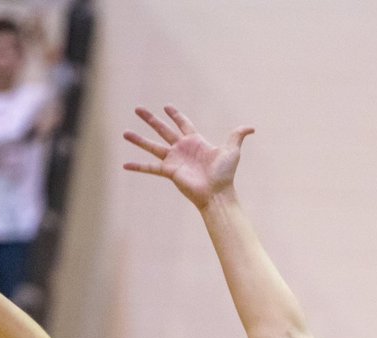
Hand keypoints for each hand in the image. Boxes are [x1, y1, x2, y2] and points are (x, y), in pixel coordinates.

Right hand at [123, 105, 253, 209]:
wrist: (217, 193)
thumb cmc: (225, 174)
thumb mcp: (232, 150)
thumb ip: (237, 135)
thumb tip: (251, 127)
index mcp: (195, 141)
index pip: (182, 123)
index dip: (174, 114)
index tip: (166, 106)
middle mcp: (182, 149)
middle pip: (162, 130)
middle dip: (150, 119)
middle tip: (137, 109)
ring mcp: (174, 160)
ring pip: (152, 146)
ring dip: (138, 140)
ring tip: (124, 132)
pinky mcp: (169, 172)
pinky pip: (150, 168)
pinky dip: (137, 166)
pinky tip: (125, 165)